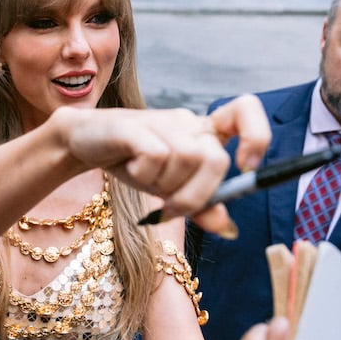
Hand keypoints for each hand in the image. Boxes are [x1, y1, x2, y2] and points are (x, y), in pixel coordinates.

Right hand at [59, 98, 268, 236]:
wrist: (83, 142)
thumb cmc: (133, 162)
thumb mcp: (170, 189)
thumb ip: (200, 205)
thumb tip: (228, 228)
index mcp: (203, 132)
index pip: (246, 112)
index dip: (256, 137)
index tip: (247, 168)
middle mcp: (188, 122)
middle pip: (216, 158)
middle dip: (196, 195)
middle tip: (171, 207)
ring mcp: (162, 121)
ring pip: (187, 159)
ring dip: (167, 186)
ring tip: (146, 181)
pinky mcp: (136, 126)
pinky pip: (157, 155)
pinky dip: (146, 173)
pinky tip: (132, 168)